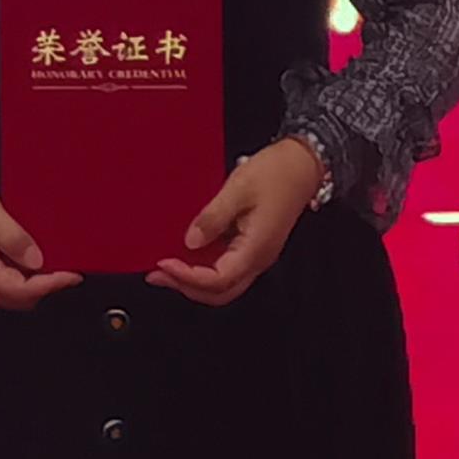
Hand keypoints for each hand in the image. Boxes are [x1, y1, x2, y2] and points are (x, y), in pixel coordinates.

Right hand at [0, 173, 80, 312]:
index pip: (20, 290)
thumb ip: (13, 237)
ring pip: (10, 295)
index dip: (50, 284)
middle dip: (44, 285)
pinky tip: (29, 259)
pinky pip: (1, 285)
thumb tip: (38, 261)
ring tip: (50, 260)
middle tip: (66, 266)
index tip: (72, 275)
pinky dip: (19, 277)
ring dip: (32, 282)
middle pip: (17, 298)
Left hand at [154, 139, 322, 306]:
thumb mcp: (238, 188)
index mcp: (256, 248)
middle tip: (157, 275)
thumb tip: (190, 241)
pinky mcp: (254, 247)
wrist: (301, 165)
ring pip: (224, 285)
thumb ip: (213, 218)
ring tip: (167, 269)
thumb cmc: (276, 172)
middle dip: (185, 288)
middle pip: (220, 293)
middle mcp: (259, 258)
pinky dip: (204, 270)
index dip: (186, 277)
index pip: (217, 279)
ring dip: (193, 282)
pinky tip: (189, 257)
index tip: (163, 263)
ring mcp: (257, 255)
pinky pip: (227, 269)